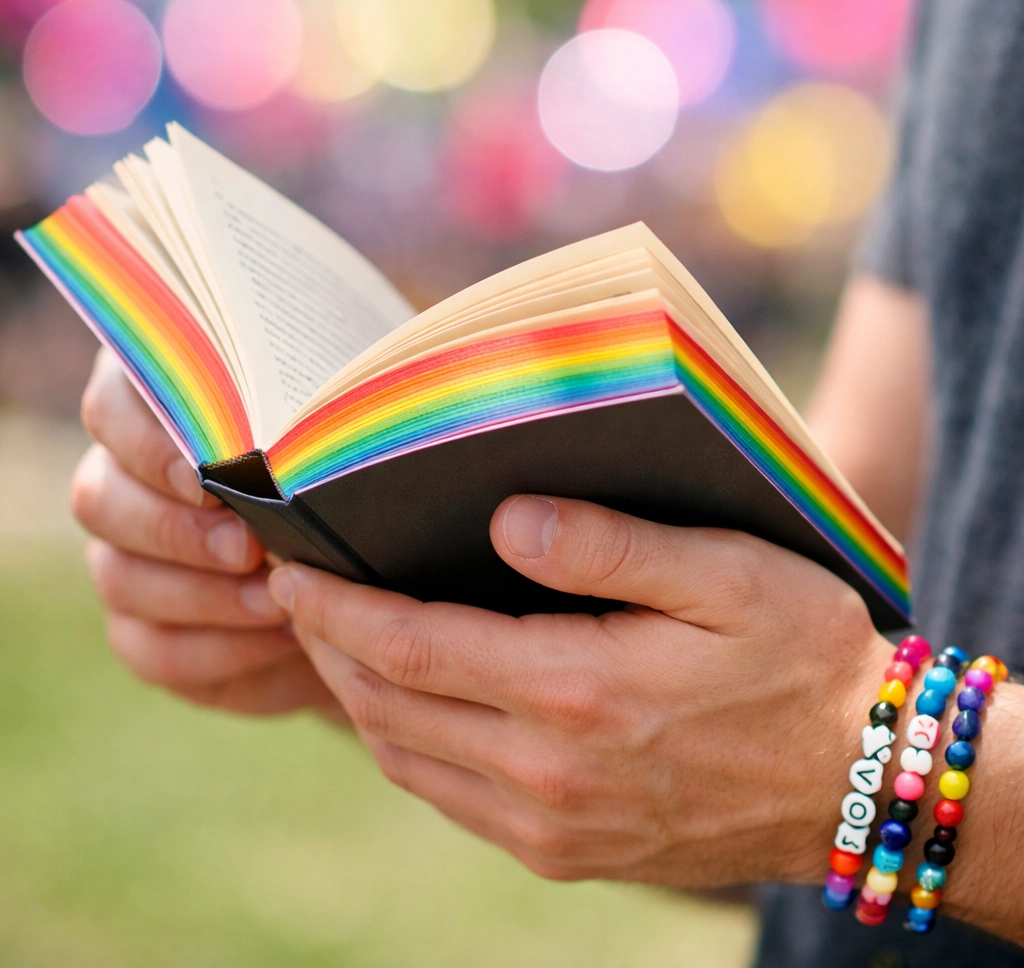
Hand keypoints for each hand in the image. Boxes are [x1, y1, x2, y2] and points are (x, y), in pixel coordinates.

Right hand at [72, 348, 342, 719]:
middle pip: (100, 498)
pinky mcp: (147, 633)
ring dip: (204, 595)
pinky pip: (153, 649)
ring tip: (280, 603)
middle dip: (177, 528)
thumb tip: (304, 439)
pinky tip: (282, 640)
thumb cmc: (347, 483)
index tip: (208, 476)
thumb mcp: (334, 446)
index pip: (113, 408)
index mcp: (159, 414)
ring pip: (120, 578)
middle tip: (248, 548)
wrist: (372, 576)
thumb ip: (302, 429)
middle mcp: (124, 485)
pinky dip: (219, 650)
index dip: (149, 443)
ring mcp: (125, 561)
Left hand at [270, 494, 893, 885]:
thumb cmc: (801, 661)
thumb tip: (504, 522)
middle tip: (299, 597)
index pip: (410, 646)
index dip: (337, 609)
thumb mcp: (729, 577)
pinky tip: (411, 704)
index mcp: (575, 694)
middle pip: (390, 706)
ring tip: (339, 644)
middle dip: (329, 648)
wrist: (855, 782)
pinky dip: (408, 744)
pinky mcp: (565, 852)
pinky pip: (450, 799)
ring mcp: (551, 826)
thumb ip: (611, 546)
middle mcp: (548, 774)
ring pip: (408, 759)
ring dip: (359, 698)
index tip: (292, 572)